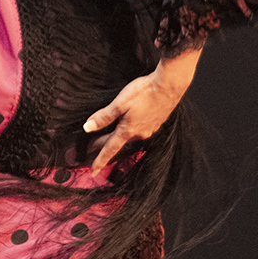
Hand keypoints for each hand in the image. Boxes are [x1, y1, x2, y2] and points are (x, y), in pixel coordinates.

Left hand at [83, 52, 195, 169]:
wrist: (169, 86)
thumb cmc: (145, 92)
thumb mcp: (119, 103)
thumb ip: (103, 117)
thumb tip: (88, 127)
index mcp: (128, 131)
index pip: (110, 149)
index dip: (100, 161)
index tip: (93, 171)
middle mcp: (139, 134)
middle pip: (118, 141)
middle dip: (105, 144)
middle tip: (92, 146)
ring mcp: (149, 129)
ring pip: (130, 135)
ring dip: (119, 134)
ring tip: (110, 131)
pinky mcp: (156, 122)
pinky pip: (140, 129)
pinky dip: (131, 127)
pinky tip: (131, 120)